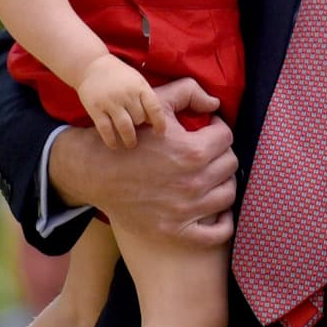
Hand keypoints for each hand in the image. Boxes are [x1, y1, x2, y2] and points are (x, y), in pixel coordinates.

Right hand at [50, 77, 236, 245]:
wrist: (97, 171)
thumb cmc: (129, 137)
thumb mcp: (155, 104)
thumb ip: (188, 92)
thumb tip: (215, 103)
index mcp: (192, 151)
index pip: (226, 137)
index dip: (217, 130)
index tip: (208, 132)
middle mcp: (194, 182)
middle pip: (230, 164)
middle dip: (221, 154)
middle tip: (208, 153)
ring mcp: (187, 209)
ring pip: (228, 194)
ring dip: (223, 183)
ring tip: (212, 177)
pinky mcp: (177, 231)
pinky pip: (217, 234)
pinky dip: (224, 223)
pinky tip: (217, 211)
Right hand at [76, 55, 170, 149]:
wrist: (92, 65)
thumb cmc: (120, 76)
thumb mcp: (137, 81)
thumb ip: (147, 99)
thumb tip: (155, 122)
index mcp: (140, 87)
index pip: (155, 108)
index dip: (160, 123)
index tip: (161, 133)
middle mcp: (126, 94)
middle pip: (139, 119)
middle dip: (140, 127)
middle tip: (138, 132)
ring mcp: (110, 101)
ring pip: (125, 127)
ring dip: (129, 139)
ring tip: (131, 144)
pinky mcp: (96, 108)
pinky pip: (106, 129)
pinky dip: (111, 140)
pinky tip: (114, 145)